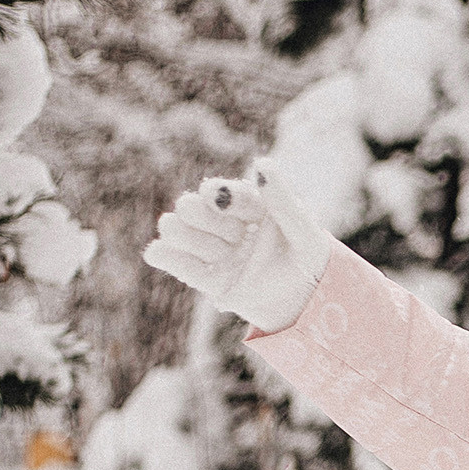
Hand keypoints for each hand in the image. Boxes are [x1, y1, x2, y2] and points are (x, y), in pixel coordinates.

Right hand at [142, 160, 332, 333]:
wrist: (308, 304)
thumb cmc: (310, 262)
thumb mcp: (304, 232)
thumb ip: (283, 200)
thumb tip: (263, 165)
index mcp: (249, 205)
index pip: (222, 192)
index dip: (218, 194)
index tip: (221, 200)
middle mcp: (227, 224)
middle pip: (191, 208)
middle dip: (207, 220)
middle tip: (235, 237)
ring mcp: (214, 250)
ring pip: (177, 230)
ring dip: (192, 239)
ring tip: (221, 252)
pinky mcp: (208, 278)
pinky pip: (176, 262)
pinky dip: (165, 255)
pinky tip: (159, 252)